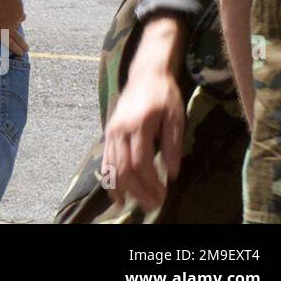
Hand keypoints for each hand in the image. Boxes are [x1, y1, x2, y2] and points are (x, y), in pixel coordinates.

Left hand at [0, 0, 27, 55]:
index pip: (8, 44)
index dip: (14, 49)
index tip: (20, 53)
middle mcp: (9, 28)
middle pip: (18, 39)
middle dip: (22, 45)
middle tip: (26, 50)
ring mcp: (16, 20)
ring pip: (18, 26)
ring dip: (20, 30)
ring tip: (22, 35)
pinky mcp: (20, 11)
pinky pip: (20, 16)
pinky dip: (18, 16)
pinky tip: (15, 13)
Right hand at [101, 68, 183, 211]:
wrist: (146, 75)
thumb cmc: (164, 95)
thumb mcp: (175, 118)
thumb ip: (172, 145)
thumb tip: (172, 174)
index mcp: (138, 125)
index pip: (141, 162)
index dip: (151, 183)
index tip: (163, 196)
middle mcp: (120, 130)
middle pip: (124, 168)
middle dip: (137, 190)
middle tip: (151, 205)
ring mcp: (111, 131)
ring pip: (111, 165)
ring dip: (122, 188)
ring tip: (131, 204)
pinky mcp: (108, 132)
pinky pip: (105, 159)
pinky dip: (109, 177)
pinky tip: (115, 191)